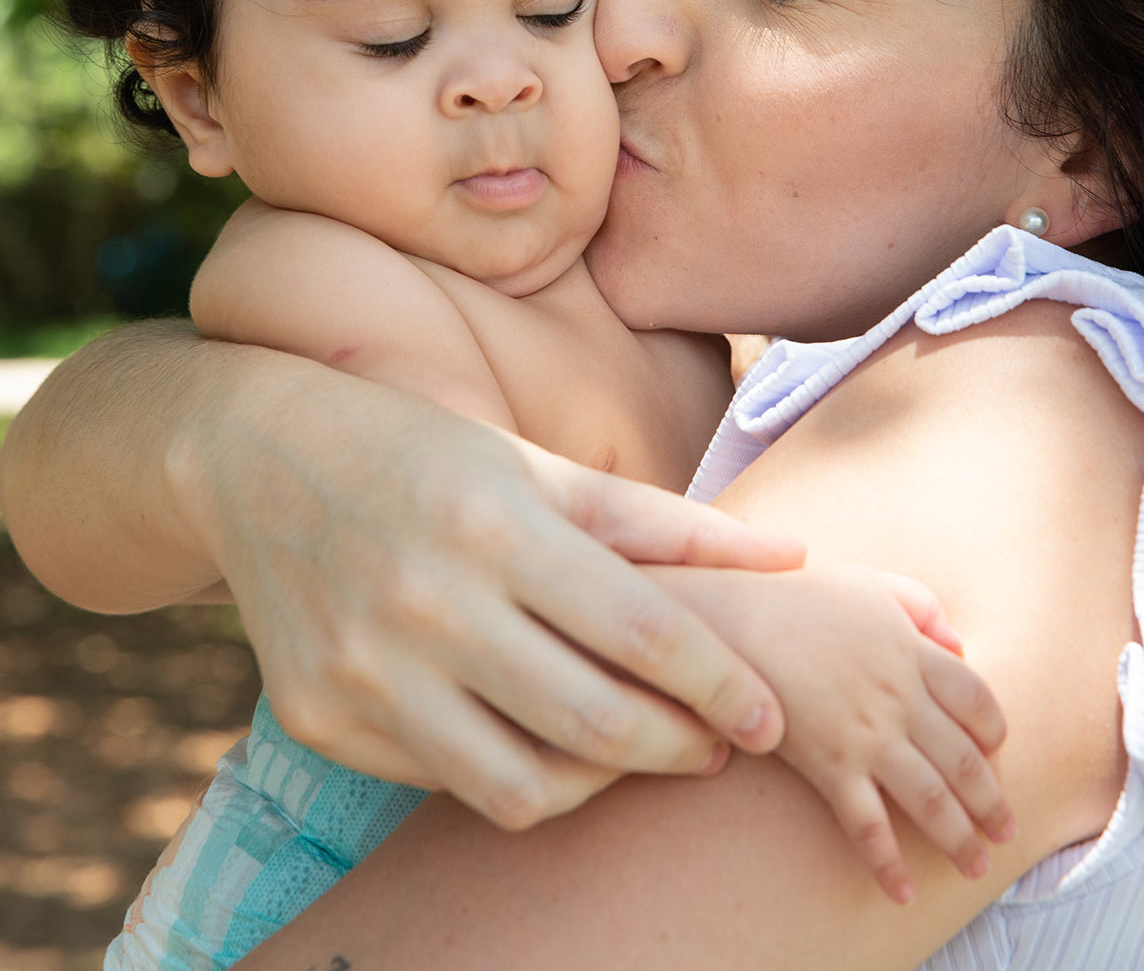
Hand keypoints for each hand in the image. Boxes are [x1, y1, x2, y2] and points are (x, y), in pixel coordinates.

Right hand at [179, 370, 807, 827]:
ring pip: (520, 788)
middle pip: (594, 723)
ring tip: (633, 748)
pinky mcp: (321, 718)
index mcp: (497, 524)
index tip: (767, 716)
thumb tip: (792, 554)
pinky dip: (507, 771)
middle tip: (719, 745)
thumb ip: (662, 521)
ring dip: (602, 785)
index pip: (642, 632)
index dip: (721, 684)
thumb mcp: (537, 465)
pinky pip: (445, 783)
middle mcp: (428, 602)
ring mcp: (366, 671)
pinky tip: (535, 734)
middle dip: (680, 748)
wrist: (256, 455)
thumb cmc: (424, 450)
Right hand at [731, 562, 1013, 903]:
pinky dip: (889, 862)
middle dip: (990, 803)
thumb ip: (920, 605)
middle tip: (1006, 832)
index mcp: (911, 651)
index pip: (976, 699)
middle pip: (963, 760)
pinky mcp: (829, 764)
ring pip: (930, 799)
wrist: (732, 618)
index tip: (995, 753)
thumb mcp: (867, 581)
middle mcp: (899, 698)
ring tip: (976, 866)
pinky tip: (902, 890)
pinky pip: (867, 824)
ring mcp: (867, 735)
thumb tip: (958, 642)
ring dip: (959, 839)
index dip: (993, 731)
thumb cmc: (796, 596)